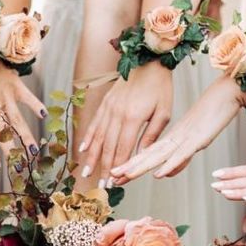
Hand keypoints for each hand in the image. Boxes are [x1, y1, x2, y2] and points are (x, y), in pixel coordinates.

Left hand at [0, 39, 45, 169]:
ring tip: (33, 152)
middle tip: (19, 168)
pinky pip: (27, 97)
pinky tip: (44, 115)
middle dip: (11, 152)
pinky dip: (36, 106)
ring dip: (26, 138)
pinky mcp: (14, 83)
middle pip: (4, 134)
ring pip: (18, 121)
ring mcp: (5, 95)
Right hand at [79, 63, 172, 186]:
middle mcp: (116, 114)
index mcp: (132, 118)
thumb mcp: (163, 112)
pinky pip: (94, 123)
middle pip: (107, 147)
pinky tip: (82, 150)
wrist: (148, 60)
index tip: (113, 183)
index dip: (117, 168)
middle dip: (102, 168)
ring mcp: (108, 108)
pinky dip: (87, 138)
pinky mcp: (104, 103)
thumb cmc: (160, 87)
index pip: (122, 149)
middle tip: (99, 185)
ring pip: (97, 137)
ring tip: (86, 172)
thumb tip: (143, 156)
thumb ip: (151, 135)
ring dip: (91, 157)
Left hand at [110, 75, 244, 183]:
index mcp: (171, 137)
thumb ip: (180, 158)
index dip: (130, 164)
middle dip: (128, 167)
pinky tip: (159, 174)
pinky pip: (182, 153)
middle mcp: (174, 137)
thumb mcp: (194, 141)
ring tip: (124, 176)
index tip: (115, 175)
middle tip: (111, 178)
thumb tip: (164, 173)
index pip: (146, 154)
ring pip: (159, 154)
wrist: (227, 92)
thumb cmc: (212, 114)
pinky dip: (170, 164)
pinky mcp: (198, 138)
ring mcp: (185, 137)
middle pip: (147, 155)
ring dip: (141, 166)